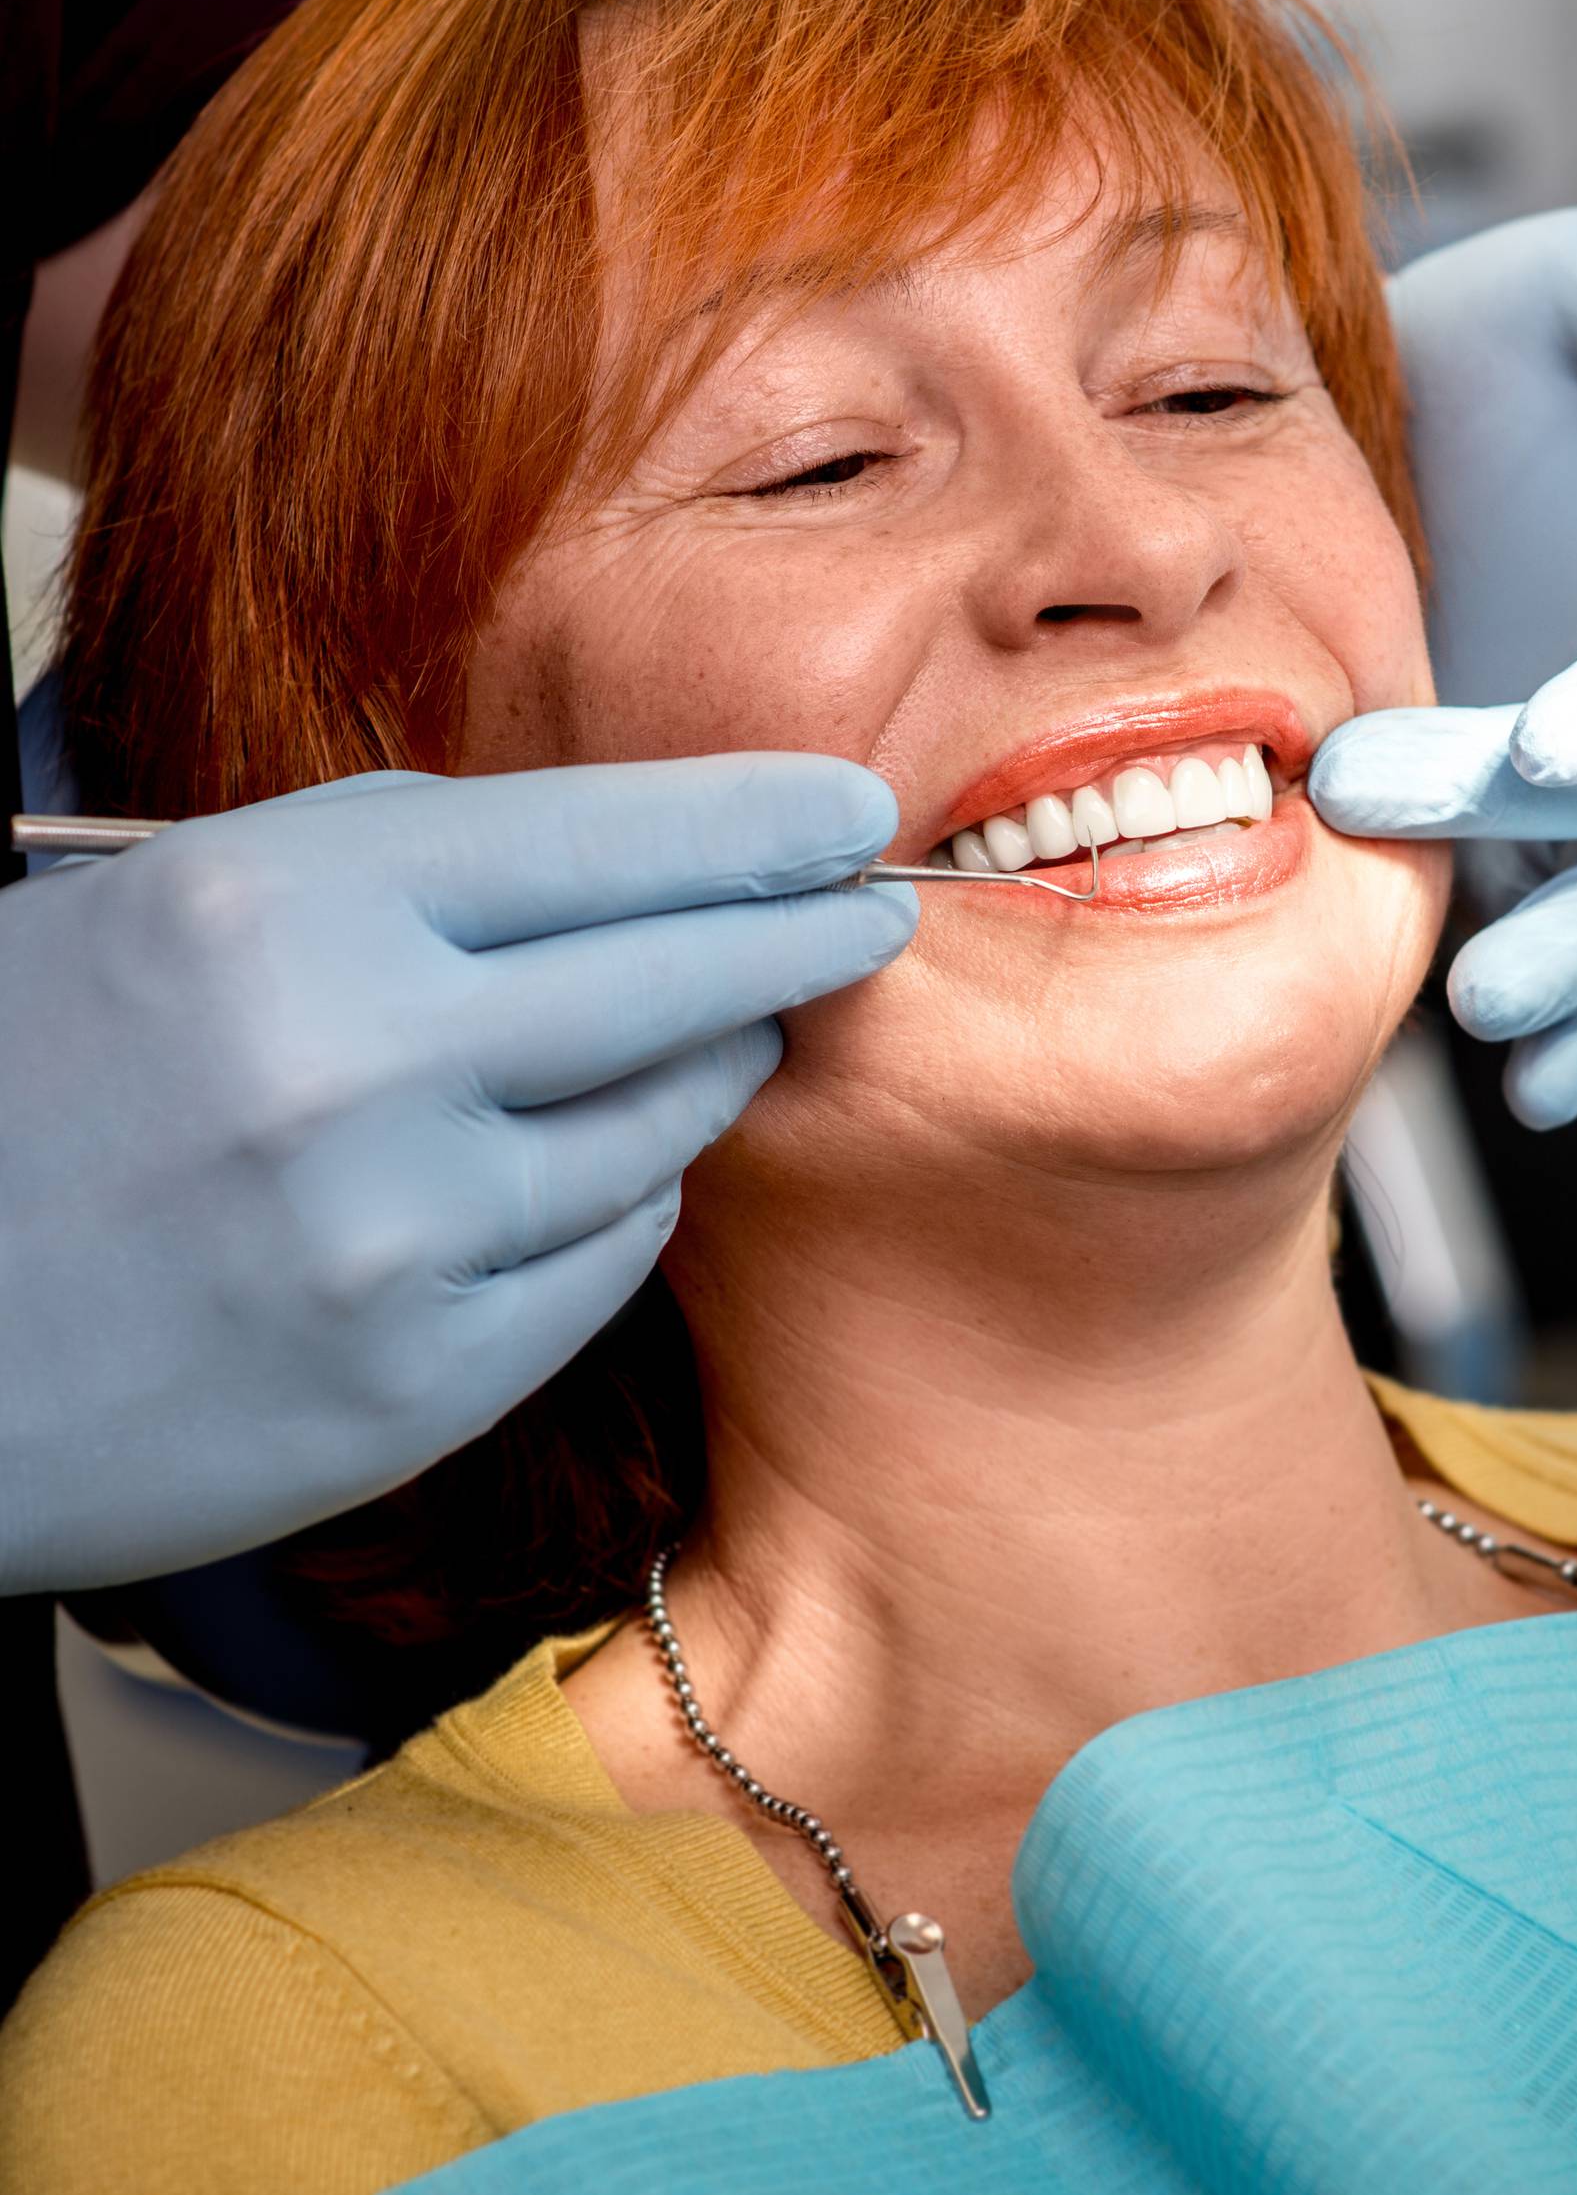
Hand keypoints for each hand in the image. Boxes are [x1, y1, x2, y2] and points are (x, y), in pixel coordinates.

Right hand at [0, 757, 913, 1592]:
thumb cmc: (21, 1107)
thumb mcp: (163, 919)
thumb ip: (382, 881)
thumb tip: (615, 873)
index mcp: (277, 905)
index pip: (599, 837)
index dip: (750, 822)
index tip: (849, 808)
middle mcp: (354, 1063)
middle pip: (674, 974)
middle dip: (800, 934)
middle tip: (872, 911)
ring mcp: (394, 1238)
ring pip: (658, 1129)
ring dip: (711, 1069)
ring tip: (730, 1031)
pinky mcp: (414, 1386)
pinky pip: (600, 1264)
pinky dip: (618, 1205)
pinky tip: (601, 1175)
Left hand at [1310, 209, 1576, 1128]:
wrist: (1383, 453)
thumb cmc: (1487, 356)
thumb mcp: (1565, 292)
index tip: (1551, 747)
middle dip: (1536, 831)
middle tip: (1374, 804)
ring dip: (1570, 971)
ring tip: (1486, 1011)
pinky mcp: (1541, 861)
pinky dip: (1573, 1038)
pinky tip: (1530, 1093)